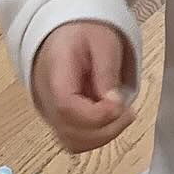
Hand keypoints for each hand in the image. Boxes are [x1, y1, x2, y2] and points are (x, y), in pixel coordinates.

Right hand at [32, 21, 134, 152]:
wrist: (65, 30)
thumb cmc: (83, 31)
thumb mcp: (103, 41)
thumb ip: (106, 72)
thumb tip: (113, 103)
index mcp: (54, 72)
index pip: (66, 107)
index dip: (96, 114)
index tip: (119, 105)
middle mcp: (45, 97)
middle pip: (69, 132)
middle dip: (105, 129)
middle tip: (128, 112)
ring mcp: (49, 111)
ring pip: (72, 142)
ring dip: (102, 136)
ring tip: (121, 115)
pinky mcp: (58, 119)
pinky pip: (74, 140)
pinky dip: (96, 137)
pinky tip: (110, 120)